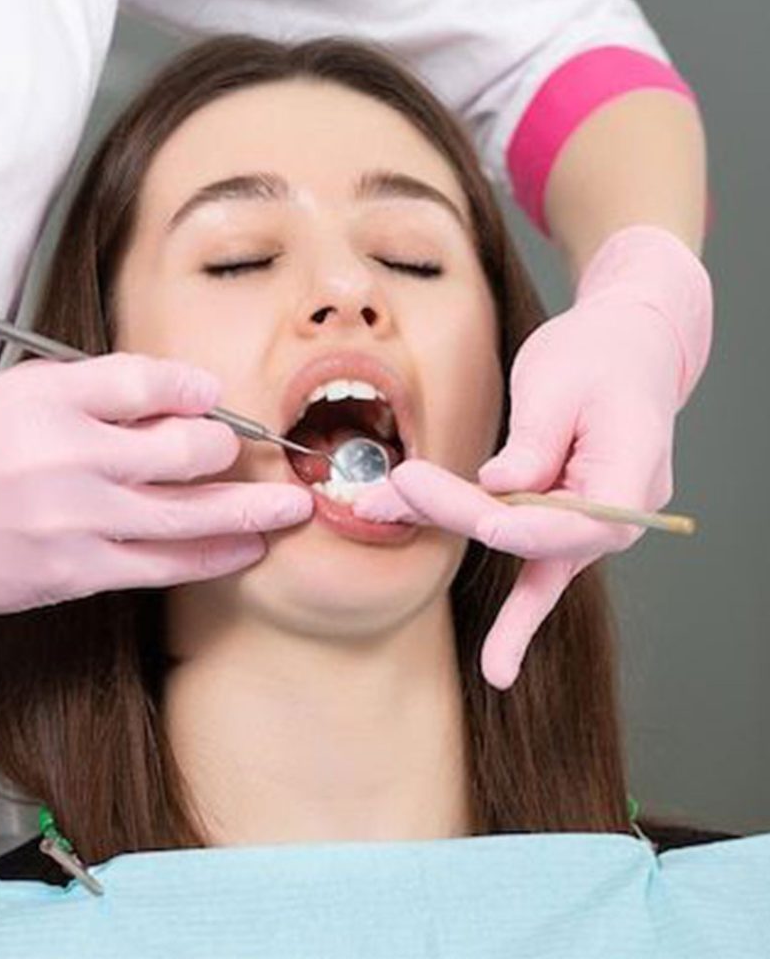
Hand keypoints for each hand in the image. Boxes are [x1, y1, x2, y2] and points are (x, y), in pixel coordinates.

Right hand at [0, 353, 312, 628]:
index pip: (146, 381)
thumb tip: (185, 396)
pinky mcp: (74, 571)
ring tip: (294, 508)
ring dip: (254, 510)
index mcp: (49, 398)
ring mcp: (74, 520)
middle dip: (232, 450)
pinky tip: (247, 548)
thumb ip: (97, 387)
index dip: (196, 389)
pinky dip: (215, 556)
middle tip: (255, 453)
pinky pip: (164, 565)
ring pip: (189, 515)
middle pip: (185, 449)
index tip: (217, 398)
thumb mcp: (19, 392)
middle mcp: (66, 456)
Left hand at [354, 226, 712, 689]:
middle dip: (457, 514)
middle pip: (534, 538)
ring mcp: (591, 523)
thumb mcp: (565, 382)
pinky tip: (498, 666)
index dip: (524, 525)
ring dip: (448, 528)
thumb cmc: (601, 354)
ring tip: (378, 512)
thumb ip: (536, 440)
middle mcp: (618, 516)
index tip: (476, 516)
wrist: (631, 345)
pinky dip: (511, 608)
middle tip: (395, 491)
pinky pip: (530, 561)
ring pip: (519, 551)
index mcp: (632, 476)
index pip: (577, 521)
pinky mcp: (561, 518)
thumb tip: (499, 487)